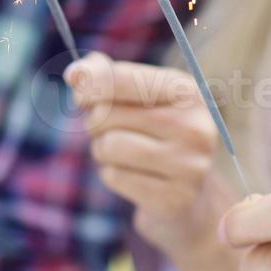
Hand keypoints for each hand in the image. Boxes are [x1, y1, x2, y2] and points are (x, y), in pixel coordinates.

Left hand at [65, 54, 229, 255]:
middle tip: (110, 131)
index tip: (80, 94)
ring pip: (109, 146)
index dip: (91, 85)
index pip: (122, 78)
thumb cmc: (151, 134)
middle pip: (107, 114)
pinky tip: (132, 175)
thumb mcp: (135, 98)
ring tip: (120, 153)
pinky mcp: (174, 197)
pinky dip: (112, 174)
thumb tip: (75, 73)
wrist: (184, 191)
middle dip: (96, 123)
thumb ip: (104, 77)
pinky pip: (114, 176)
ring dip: (102, 150)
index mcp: (187, 92)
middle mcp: (195, 126)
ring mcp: (189, 165)